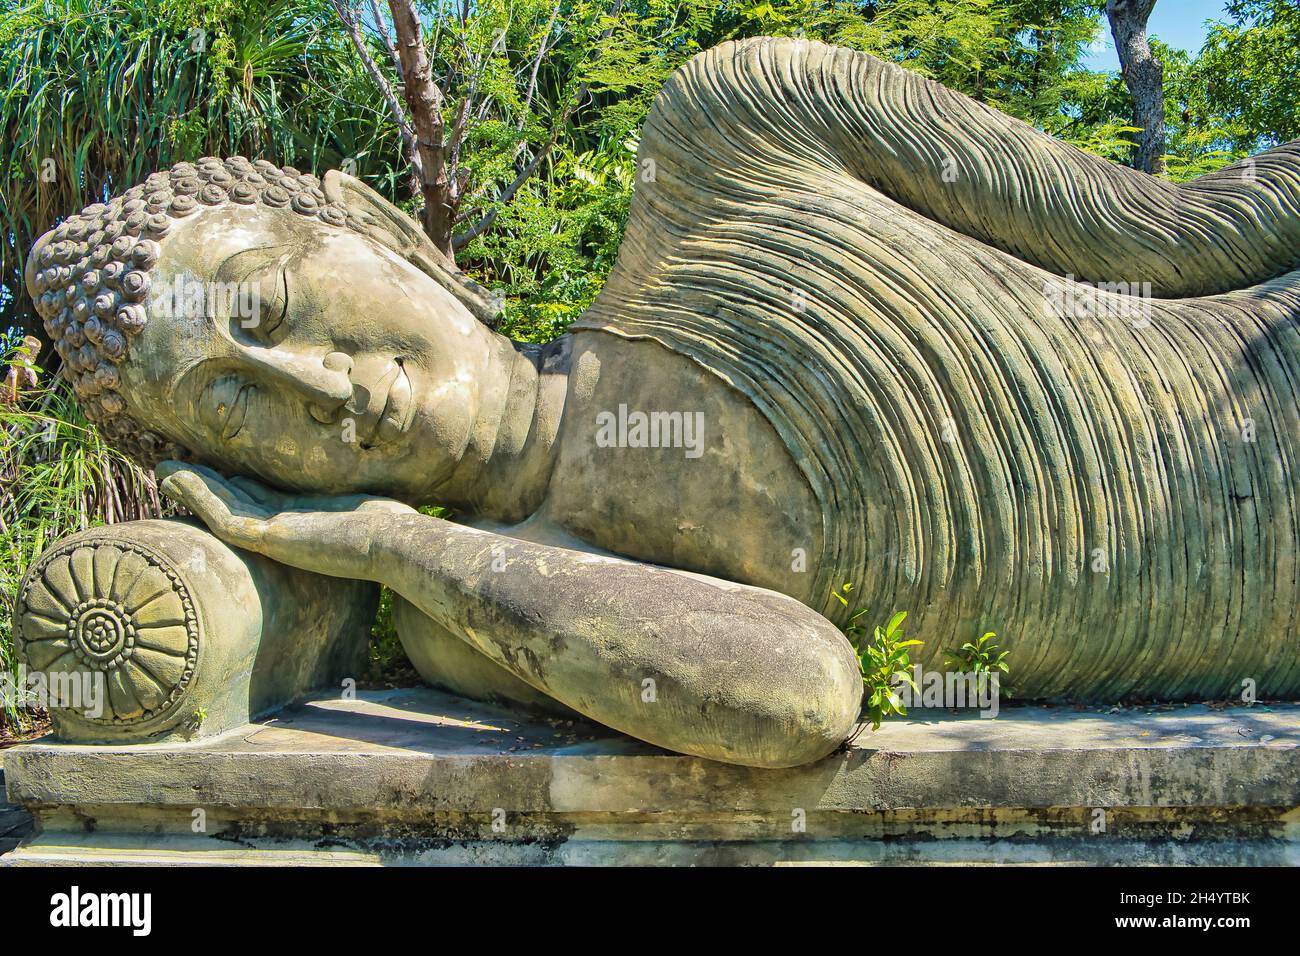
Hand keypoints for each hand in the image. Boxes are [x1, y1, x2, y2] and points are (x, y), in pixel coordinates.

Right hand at [156, 461, 415, 578]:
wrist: (399, 546)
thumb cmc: (394, 526)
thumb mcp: (366, 500)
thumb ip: (352, 492)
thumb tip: (359, 476)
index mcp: (303, 517)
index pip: (260, 500)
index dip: (234, 485)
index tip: (215, 468)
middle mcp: (284, 528)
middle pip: (233, 505)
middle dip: (202, 487)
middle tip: (170, 469)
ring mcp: (275, 536)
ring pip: (220, 511)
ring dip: (191, 490)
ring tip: (163, 470)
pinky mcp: (271, 538)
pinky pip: (222, 517)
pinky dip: (197, 497)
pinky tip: (176, 479)